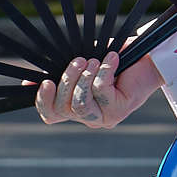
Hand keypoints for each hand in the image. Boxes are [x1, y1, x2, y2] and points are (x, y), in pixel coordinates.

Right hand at [29, 52, 158, 129]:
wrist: (147, 60)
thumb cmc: (113, 61)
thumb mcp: (82, 66)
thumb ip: (59, 74)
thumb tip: (29, 82)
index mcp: (76, 108)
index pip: (50, 115)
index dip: (43, 101)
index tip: (46, 81)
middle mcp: (89, 117)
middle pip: (64, 107)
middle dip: (68, 79)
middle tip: (81, 60)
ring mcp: (104, 117)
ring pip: (80, 104)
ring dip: (85, 77)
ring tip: (96, 61)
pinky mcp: (118, 111)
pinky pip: (101, 91)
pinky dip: (105, 70)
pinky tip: (112, 59)